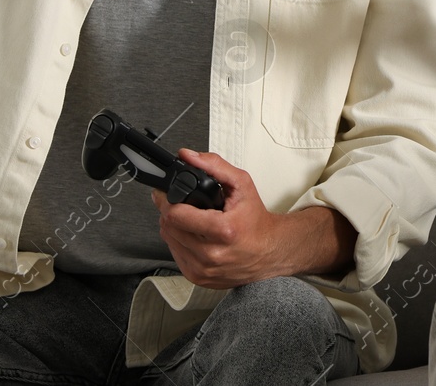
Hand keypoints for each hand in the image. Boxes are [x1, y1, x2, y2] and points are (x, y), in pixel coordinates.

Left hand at [151, 149, 288, 288]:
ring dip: (173, 227)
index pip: (176, 215)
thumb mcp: (242, 185)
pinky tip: (192, 235)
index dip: (168, 200)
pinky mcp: (198, 278)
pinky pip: (175, 255)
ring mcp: (203, 270)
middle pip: (168, 227)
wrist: (269, 251)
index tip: (167, 194)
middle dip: (169, 211)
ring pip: (168, 241)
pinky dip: (179, 242)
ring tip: (188, 218)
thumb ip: (215, 166)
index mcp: (223, 231)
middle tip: (180, 204)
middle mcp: (212, 254)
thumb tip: (189, 156)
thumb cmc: (256, 221)